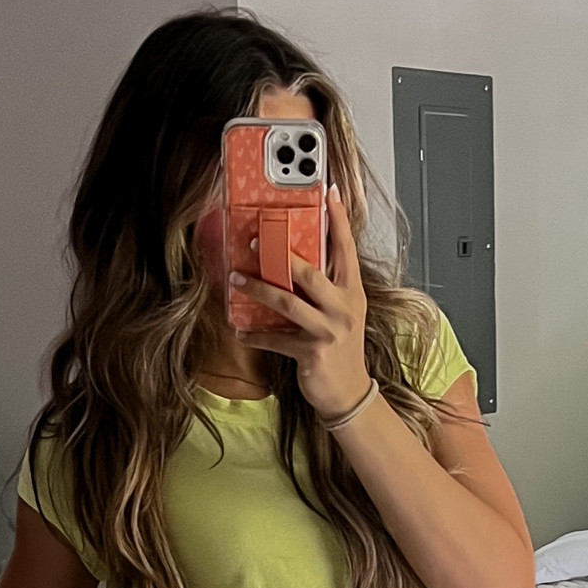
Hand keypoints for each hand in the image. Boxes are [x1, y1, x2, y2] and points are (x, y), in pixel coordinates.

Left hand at [233, 187, 371, 421]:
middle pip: (309, 272)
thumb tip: (295, 263)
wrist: (349, 393)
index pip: (346, 249)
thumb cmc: (341, 350)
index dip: (338, 221)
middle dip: (278, 255)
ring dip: (257, 289)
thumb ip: (327, 289)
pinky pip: (277, 340)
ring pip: (287, 302)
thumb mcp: (342, 314)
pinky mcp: (313, 353)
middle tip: (252, 242)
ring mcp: (329, 331)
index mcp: (352, 292)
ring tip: (236, 279)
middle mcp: (344, 308)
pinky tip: (241, 331)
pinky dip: (256, 336)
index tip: (329, 193)